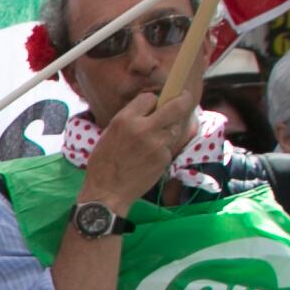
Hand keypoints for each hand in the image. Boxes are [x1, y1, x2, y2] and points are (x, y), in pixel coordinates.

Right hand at [77, 89, 190, 208]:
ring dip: (168, 130)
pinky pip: (168, 146)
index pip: (149, 98)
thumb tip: (149, 110)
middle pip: (175, 106)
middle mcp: (143, 128)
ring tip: (153, 142)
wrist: (108, 192)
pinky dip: (162, 149)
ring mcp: (157, 143)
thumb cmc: (104, 163)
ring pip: (174, 128)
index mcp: (125, 120)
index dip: (152, 102)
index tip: (154, 106)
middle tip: (186, 97)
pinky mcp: (164, 158)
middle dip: (183, 100)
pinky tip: (149, 159)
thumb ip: (130, 120)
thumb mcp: (110, 133)